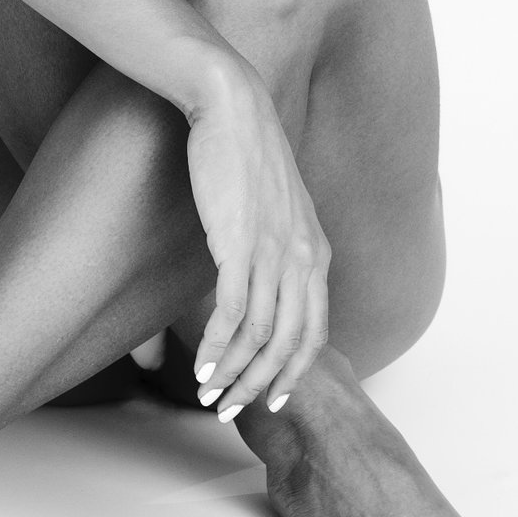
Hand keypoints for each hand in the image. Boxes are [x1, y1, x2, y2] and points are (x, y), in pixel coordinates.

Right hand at [182, 58, 330, 421]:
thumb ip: (277, 246)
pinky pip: (232, 313)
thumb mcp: (277, 207)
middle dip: (259, 385)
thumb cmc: (245, 153)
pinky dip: (217, 347)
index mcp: (317, 251)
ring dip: (232, 373)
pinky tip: (200, 365)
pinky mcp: (239, 244)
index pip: (315, 331)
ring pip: (259, 336)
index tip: (270, 399)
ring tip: (207, 393)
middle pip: (288, 344)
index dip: (292, 372)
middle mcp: (303, 257)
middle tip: (229, 409)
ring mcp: (273, 252)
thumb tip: (256, 284)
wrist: (231, 106)